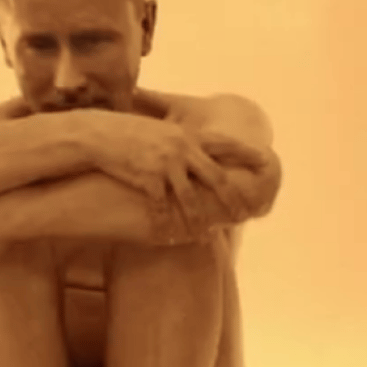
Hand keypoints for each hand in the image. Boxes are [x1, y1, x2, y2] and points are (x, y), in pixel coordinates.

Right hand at [74, 108, 268, 238]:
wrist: (100, 134)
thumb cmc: (129, 133)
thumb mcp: (161, 130)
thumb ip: (181, 140)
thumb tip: (196, 148)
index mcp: (188, 136)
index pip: (225, 145)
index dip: (247, 154)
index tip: (266, 161)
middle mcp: (182, 149)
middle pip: (217, 177)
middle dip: (232, 198)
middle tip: (244, 213)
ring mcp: (166, 164)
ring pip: (192, 199)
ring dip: (199, 220)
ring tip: (206, 235)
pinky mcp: (148, 179)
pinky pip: (163, 208)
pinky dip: (167, 224)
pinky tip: (169, 236)